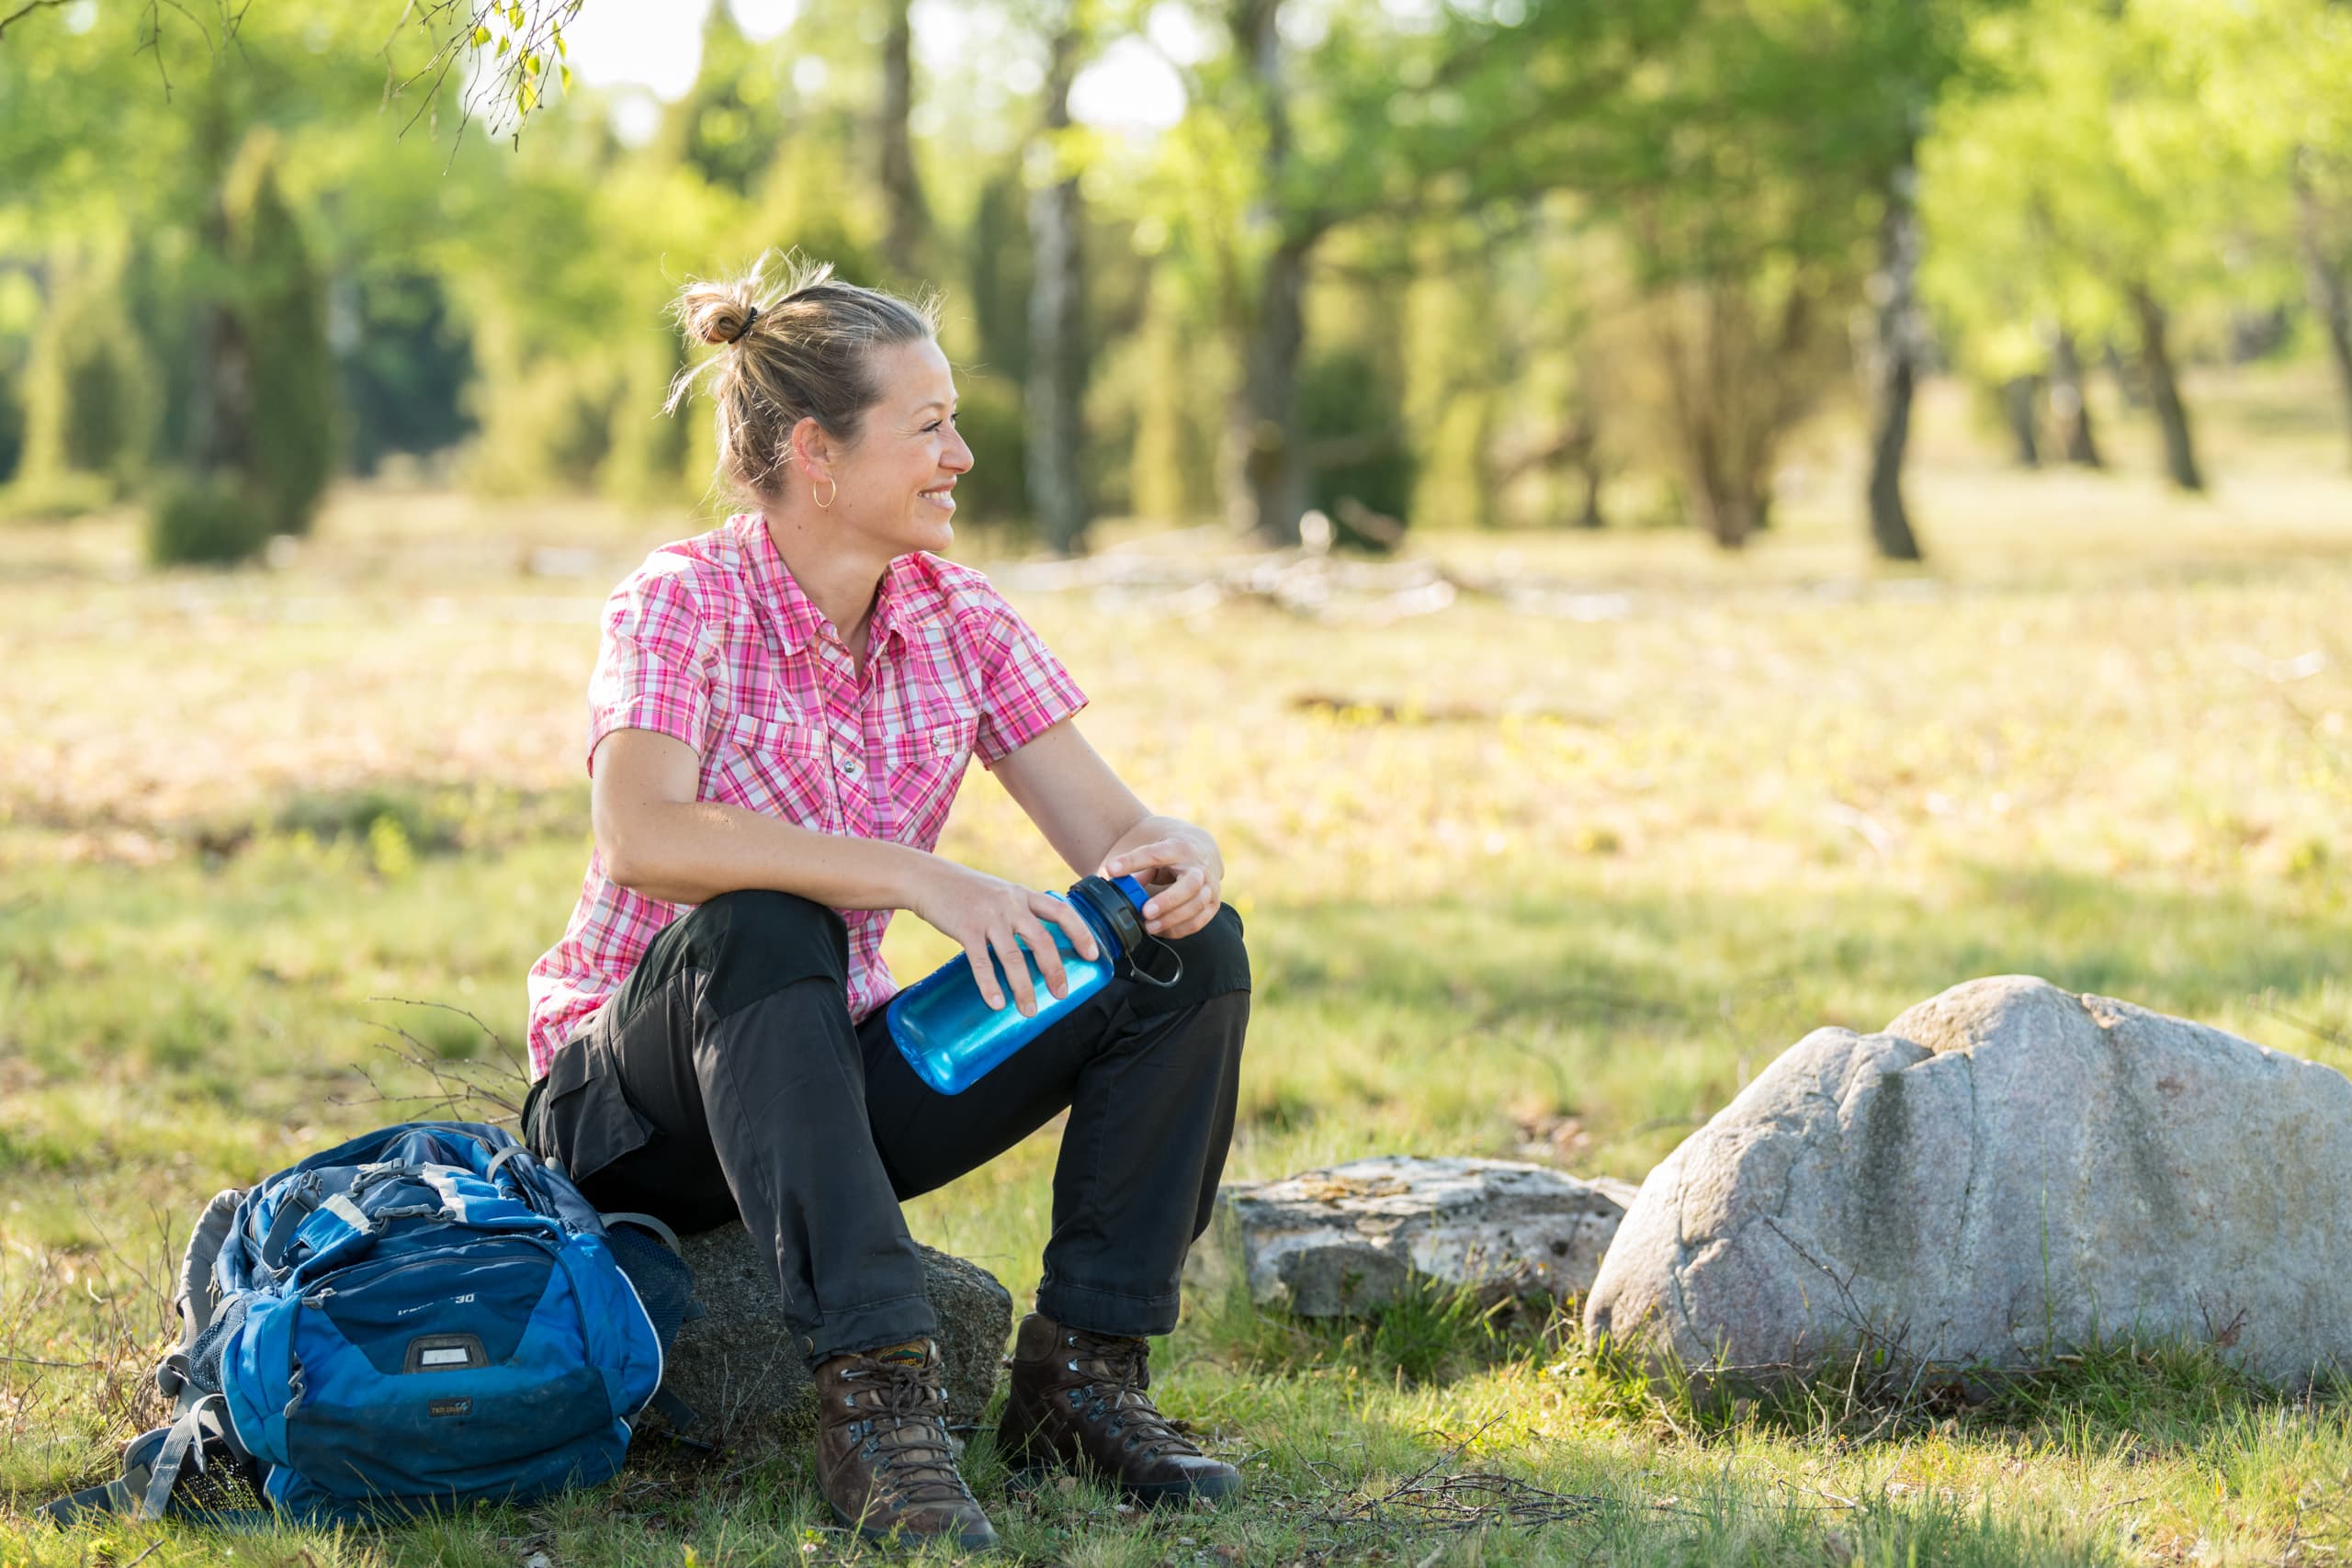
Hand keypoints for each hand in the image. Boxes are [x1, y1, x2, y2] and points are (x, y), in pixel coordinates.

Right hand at [909, 860, 1102, 1015]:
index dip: (1081, 933)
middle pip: (1042, 940)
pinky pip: (981, 962)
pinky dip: (990, 985)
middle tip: (1062, 994)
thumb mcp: (1001, 892)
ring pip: (1013, 957)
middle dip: (1055, 970)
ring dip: (1024, 987)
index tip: (1092, 955)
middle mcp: (1011, 904)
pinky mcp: (965, 929)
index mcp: (1023, 895)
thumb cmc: (967, 890)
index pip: (1062, 912)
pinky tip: (996, 1003)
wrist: (928, 878)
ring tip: (1029, 1011)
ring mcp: (988, 917)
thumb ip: (1020, 912)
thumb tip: (1038, 945)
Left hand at [1100, 830, 1222, 940]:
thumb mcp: (1152, 849)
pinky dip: (1180, 929)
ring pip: (1196, 905)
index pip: (1155, 854)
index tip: (1110, 869)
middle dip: (1168, 900)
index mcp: (1179, 847)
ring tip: (1148, 926)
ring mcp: (1210, 885)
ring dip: (1172, 919)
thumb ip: (1136, 866)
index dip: (1132, 862)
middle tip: (1145, 912)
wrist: (1201, 849)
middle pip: (1189, 884)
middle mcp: (1199, 866)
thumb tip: (1116, 884)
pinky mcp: (1213, 903)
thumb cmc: (1169, 850)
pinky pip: (1199, 921)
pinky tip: (1162, 930)